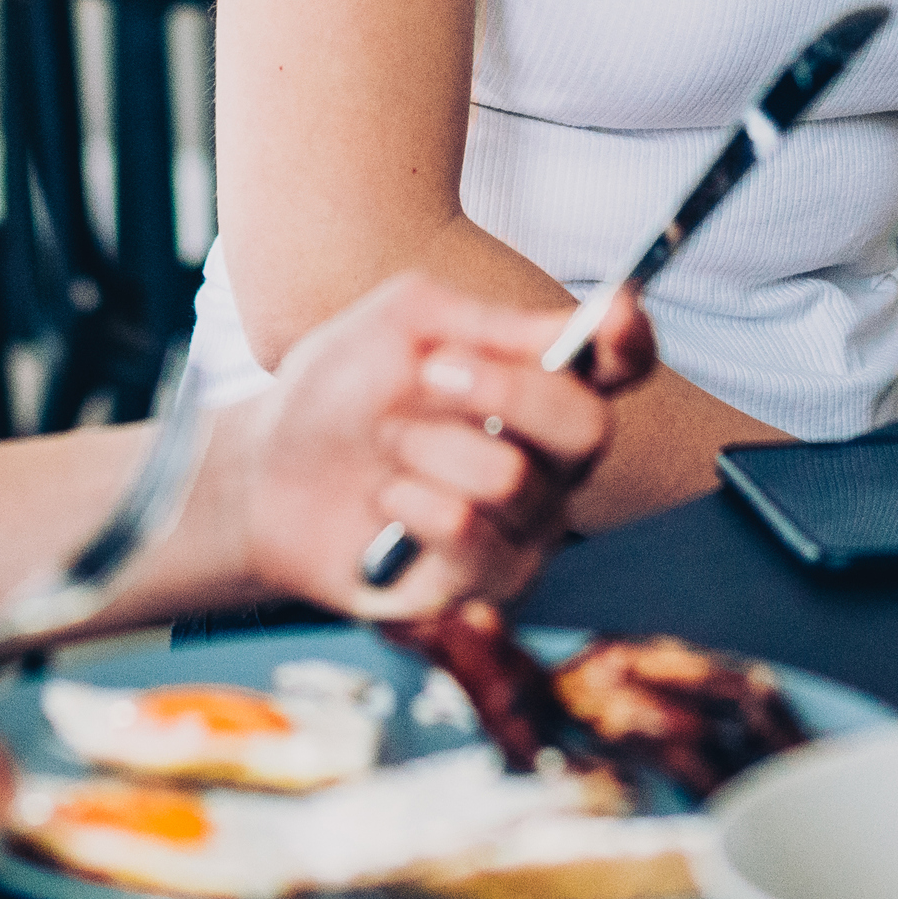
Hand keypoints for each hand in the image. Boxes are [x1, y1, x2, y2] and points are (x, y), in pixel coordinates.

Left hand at [235, 272, 657, 619]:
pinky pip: (471, 536)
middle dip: (505, 391)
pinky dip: (410, 502)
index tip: (611, 314)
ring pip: (513, 479)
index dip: (630, 340)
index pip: (620, 364)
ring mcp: (524, 526)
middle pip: (589, 426)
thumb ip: (485, 320)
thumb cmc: (339, 390)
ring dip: (428, 446)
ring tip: (388, 441)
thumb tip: (576, 324)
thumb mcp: (400, 322)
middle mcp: (550, 458)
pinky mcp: (484, 585)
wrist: (268, 469)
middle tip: (429, 370)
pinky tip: (386, 499)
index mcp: (539, 384)